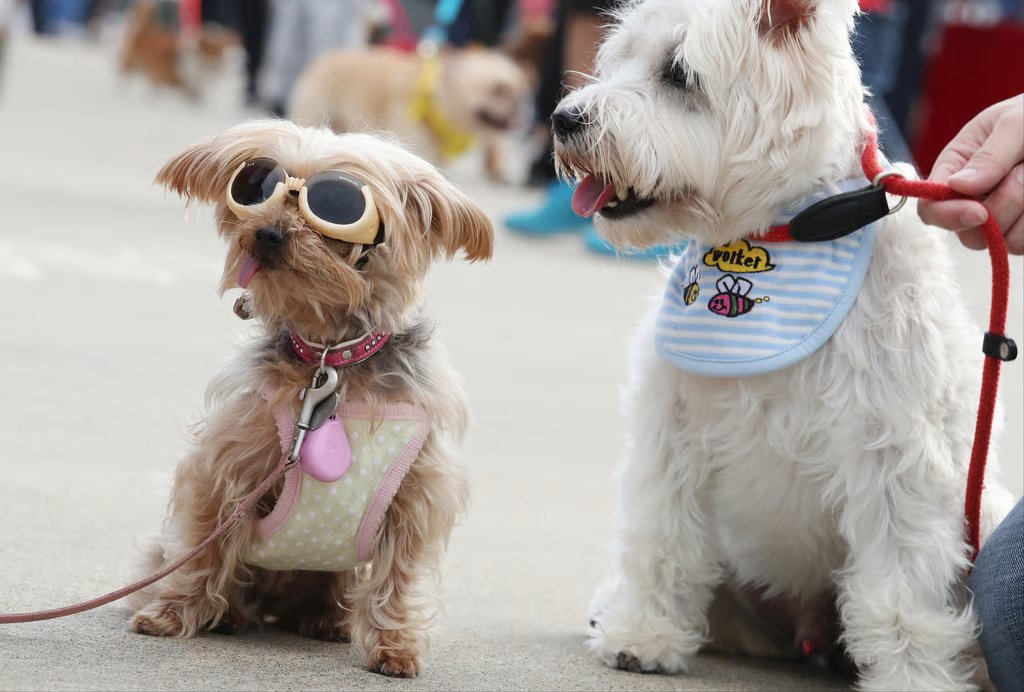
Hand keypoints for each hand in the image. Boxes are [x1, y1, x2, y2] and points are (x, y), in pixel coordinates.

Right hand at [918, 95, 1022, 254]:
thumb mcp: (1013, 123)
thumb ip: (989, 156)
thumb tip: (957, 186)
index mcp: (955, 169)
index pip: (931, 208)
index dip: (949, 215)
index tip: (979, 212)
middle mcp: (973, 199)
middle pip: (971, 234)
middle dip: (1003, 206)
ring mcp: (1003, 218)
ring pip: (1007, 240)